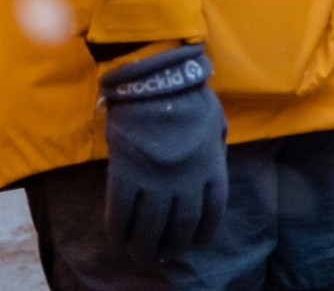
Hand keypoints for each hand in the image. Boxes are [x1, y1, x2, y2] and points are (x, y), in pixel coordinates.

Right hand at [99, 43, 227, 263]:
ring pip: (150, 228)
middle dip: (171, 247)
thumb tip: (215, 159)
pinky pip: (120, 214)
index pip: (213, 211)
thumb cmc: (188, 95)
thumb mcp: (216, 120)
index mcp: (211, 166)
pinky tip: (116, 239)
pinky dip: (117, 231)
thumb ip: (217, 145)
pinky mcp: (126, 176)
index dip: (204, 232)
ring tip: (140, 255)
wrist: (155, 79)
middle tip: (161, 254)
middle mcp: (187, 180)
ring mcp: (156, 180)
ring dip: (144, 248)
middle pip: (180, 227)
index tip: (195, 241)